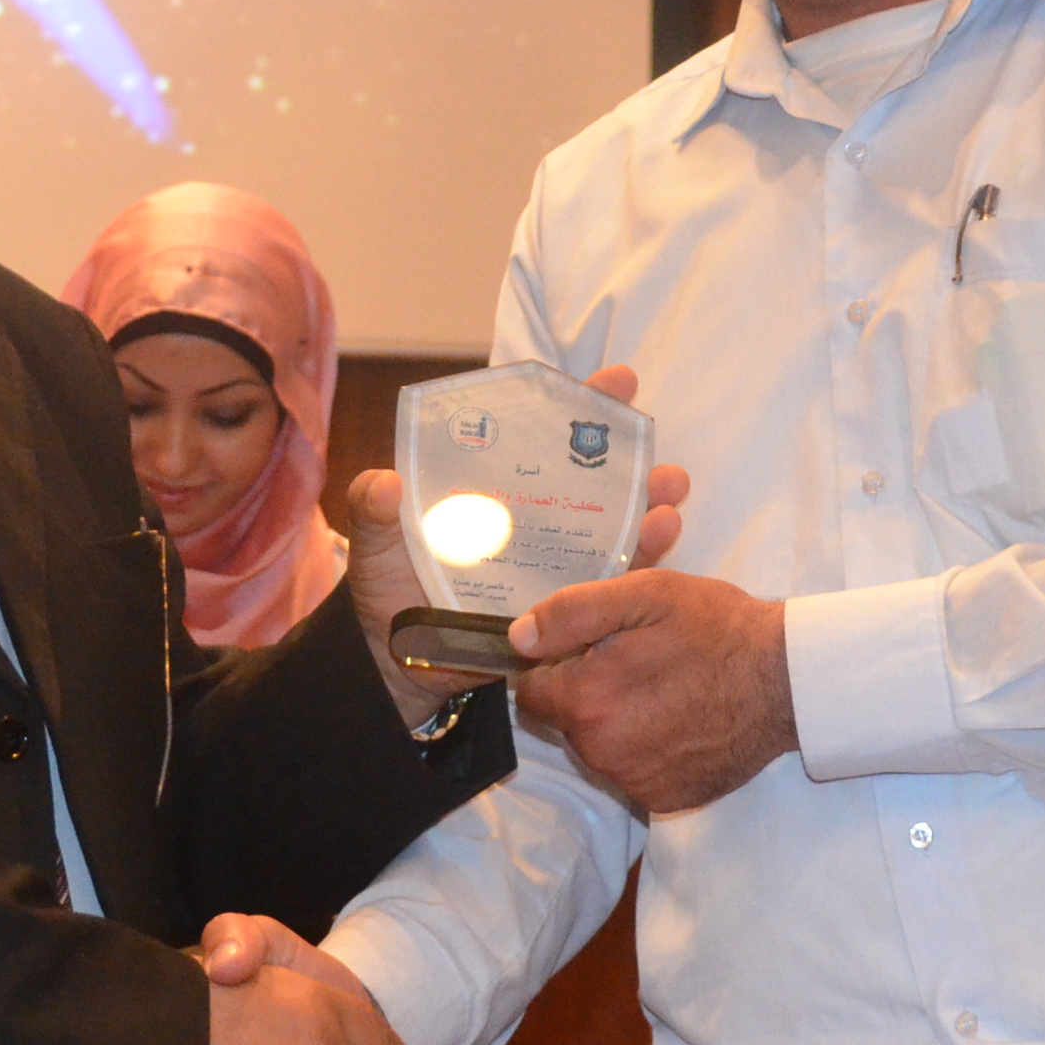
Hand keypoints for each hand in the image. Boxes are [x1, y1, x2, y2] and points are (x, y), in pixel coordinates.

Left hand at [348, 364, 690, 730]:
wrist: (400, 663)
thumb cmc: (387, 590)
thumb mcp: (375, 544)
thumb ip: (374, 510)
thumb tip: (387, 484)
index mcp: (490, 486)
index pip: (537, 435)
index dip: (576, 404)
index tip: (614, 381)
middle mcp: (529, 515)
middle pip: (586, 472)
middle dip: (627, 448)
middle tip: (650, 429)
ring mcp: (552, 559)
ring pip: (610, 522)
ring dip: (646, 500)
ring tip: (669, 485)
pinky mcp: (566, 604)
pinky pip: (609, 581)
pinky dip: (639, 558)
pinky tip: (660, 535)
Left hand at [507, 569, 792, 816]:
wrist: (787, 682)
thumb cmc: (716, 629)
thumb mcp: (644, 596)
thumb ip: (572, 615)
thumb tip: (518, 638)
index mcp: (586, 702)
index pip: (532, 693)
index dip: (555, 666)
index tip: (590, 650)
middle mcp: (601, 753)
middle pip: (567, 721)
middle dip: (589, 693)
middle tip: (638, 662)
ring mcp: (635, 782)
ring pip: (600, 747)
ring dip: (617, 722)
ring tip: (664, 689)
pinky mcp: (666, 799)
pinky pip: (635, 771)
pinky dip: (648, 749)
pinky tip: (681, 720)